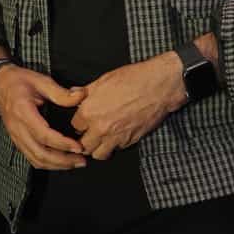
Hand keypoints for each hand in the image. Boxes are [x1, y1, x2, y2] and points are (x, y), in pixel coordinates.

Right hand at [0, 65, 87, 169]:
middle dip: (62, 160)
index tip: (78, 146)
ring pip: (36, 159)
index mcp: (23, 112)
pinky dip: (47, 164)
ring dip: (56, 165)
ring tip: (74, 162)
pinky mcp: (18, 140)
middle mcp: (18, 128)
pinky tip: (60, 162)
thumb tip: (81, 96)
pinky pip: (32, 157)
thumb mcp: (41, 81)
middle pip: (40, 153)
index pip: (43, 135)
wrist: (0, 84)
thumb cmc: (19, 81)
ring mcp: (16, 137)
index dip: (62, 144)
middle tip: (81, 160)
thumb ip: (61, 92)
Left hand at [69, 54, 184, 159]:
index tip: (84, 120)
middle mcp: (100, 128)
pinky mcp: (130, 141)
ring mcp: (115, 137)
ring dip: (97, 148)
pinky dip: (115, 146)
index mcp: (90, 111)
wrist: (159, 86)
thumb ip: (85, 91)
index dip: (79, 122)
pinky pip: (117, 150)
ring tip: (100, 141)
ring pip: (98, 154)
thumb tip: (74, 92)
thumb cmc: (133, 79)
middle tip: (89, 134)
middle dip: (85, 140)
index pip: (75, 126)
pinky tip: (116, 137)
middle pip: (83, 145)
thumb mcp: (104, 80)